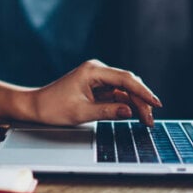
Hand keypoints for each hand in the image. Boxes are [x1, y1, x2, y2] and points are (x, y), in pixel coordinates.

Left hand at [24, 59, 161, 126]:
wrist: (36, 106)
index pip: (125, 79)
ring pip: (124, 90)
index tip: (157, 103)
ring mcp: (97, 78)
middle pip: (128, 84)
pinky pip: (117, 94)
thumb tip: (130, 111)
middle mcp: (97, 70)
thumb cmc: (53, 107)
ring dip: (135, 104)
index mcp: (93, 71)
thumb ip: (107, 112)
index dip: (143, 92)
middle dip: (141, 101)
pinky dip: (126, 104)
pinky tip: (134, 115)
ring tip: (145, 121)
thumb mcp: (82, 113)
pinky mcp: (97, 87)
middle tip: (150, 121)